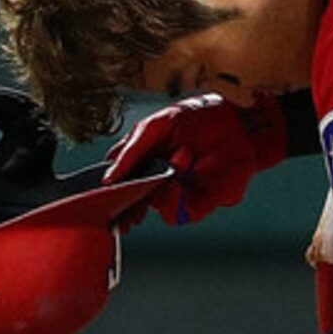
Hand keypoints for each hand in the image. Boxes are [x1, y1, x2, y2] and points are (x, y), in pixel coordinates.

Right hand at [106, 93, 290, 225]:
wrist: (237, 122)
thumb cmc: (197, 119)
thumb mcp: (155, 127)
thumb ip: (130, 151)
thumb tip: (108, 177)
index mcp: (144, 164)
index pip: (120, 185)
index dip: (109, 197)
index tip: (95, 204)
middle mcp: (158, 182)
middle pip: (134, 205)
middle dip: (126, 208)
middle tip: (122, 208)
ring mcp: (178, 194)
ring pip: (155, 208)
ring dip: (157, 191)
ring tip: (172, 165)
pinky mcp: (199, 204)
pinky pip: (178, 214)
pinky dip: (173, 199)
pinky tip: (178, 176)